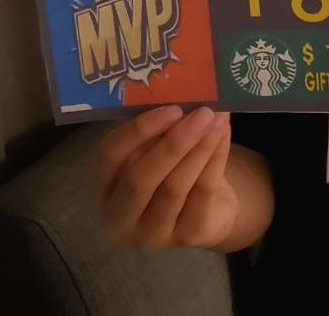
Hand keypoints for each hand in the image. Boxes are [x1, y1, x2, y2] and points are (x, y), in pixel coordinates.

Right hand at [97, 105, 237, 249]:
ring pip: (174, 187)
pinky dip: (215, 159)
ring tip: (218, 119)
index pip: (109, 157)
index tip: (171, 108)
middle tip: (202, 113)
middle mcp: (120, 217)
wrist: (209, 207)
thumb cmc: (173, 168)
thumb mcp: (158, 148)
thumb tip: (184, 92)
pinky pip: (202, 194)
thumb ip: (161, 127)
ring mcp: (153, 234)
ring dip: (199, 148)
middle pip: (140, 179)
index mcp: (105, 186)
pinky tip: (224, 134)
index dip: (138, 131)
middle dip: (173, 143)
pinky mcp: (188, 237)